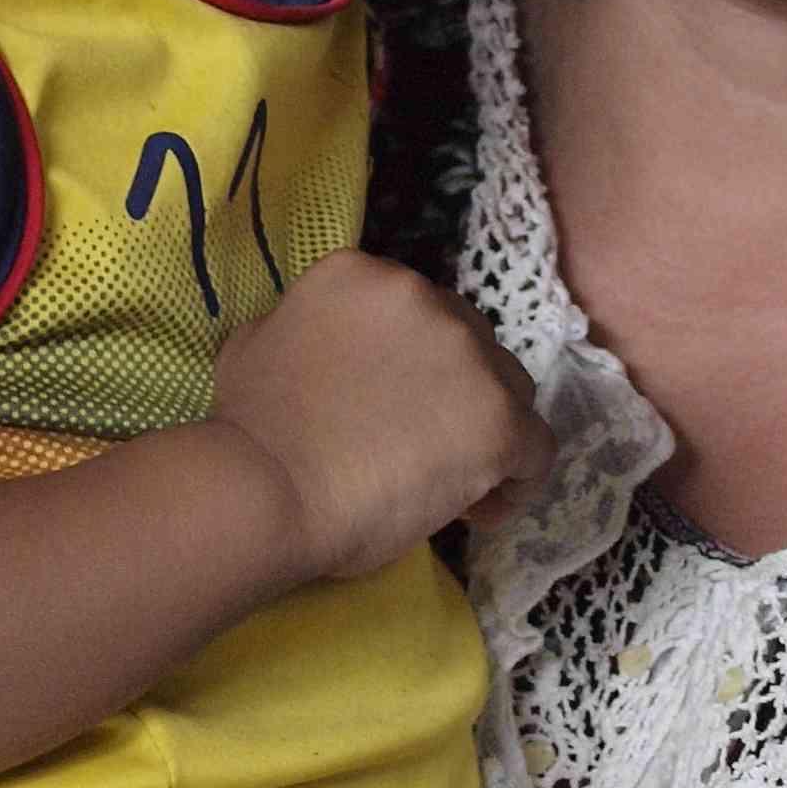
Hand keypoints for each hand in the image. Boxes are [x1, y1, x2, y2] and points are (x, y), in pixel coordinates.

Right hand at [210, 253, 551, 583]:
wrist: (267, 487)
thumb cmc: (249, 429)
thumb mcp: (253, 345)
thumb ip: (295, 327)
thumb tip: (308, 340)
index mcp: (367, 276)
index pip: (418, 316)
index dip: (413, 370)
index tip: (391, 416)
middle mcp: (425, 298)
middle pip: (470, 346)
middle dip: (454, 397)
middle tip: (419, 452)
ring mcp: (468, 356)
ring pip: (510, 390)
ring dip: (486, 432)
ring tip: (451, 485)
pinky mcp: (498, 418)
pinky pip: (537, 447)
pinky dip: (515, 482)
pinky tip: (478, 511)